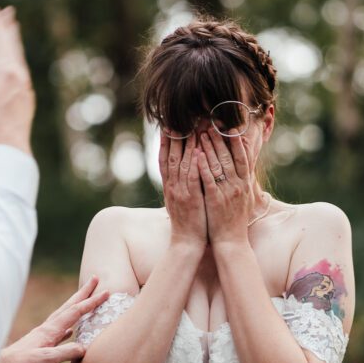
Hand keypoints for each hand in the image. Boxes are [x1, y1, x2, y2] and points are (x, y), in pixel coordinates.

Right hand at [0, 6, 34, 154]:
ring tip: (12, 28)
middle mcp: (18, 76)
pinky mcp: (27, 97)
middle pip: (11, 45)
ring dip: (13, 41)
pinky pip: (21, 70)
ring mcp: (25, 87)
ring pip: (18, 57)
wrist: (9, 150)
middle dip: (6, 27)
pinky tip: (15, 61)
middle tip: (5, 11)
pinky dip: (16, 58)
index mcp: (4, 72)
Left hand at [0, 277, 108, 362]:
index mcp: (50, 330)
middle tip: (95, 279)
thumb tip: (86, 347)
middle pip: (69, 307)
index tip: (106, 292)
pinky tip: (70, 332)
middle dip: (83, 293)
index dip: (92, 302)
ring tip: (85, 302)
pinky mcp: (39, 348)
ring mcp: (42, 338)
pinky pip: (59, 334)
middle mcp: (47, 330)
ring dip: (77, 308)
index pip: (76, 312)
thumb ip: (66, 353)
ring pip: (65, 318)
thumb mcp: (46, 360)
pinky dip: (67, 330)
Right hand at [158, 133, 206, 248]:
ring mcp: (181, 191)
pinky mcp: (191, 198)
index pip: (165, 160)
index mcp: (169, 186)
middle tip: (178, 119)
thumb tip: (181, 172)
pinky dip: (194, 163)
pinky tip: (198, 150)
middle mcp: (172, 186)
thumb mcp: (179, 201)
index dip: (165, 142)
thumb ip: (180, 185)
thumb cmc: (187, 222)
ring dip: (187, 144)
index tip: (167, 126)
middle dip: (175, 137)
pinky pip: (192, 177)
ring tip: (191, 127)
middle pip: (172, 156)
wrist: (187, 243)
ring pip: (182, 163)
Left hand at [196, 133, 253, 245]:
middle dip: (220, 139)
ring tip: (201, 133)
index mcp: (245, 183)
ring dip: (210, 148)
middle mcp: (238, 185)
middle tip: (212, 124)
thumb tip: (247, 163)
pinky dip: (204, 166)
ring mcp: (227, 191)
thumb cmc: (236, 219)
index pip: (243, 156)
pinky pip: (209, 179)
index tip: (231, 127)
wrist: (231, 241)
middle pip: (230, 156)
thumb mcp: (246, 197)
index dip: (237, 141)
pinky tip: (197, 155)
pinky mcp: (216, 199)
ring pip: (219, 165)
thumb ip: (245, 179)